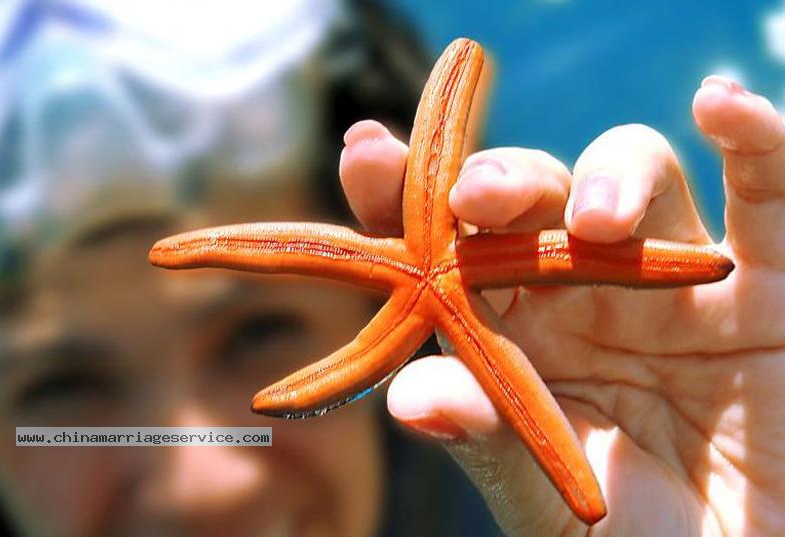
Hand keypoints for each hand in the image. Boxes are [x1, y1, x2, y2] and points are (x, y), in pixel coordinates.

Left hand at [338, 76, 784, 535]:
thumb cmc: (631, 536)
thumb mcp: (553, 503)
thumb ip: (494, 445)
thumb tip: (410, 398)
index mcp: (513, 330)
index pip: (446, 247)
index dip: (403, 196)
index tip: (365, 152)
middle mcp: (580, 288)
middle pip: (532, 197)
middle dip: (503, 181)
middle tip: (477, 196)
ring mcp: (669, 276)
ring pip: (631, 177)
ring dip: (610, 178)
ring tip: (599, 223)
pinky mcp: (765, 282)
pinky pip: (765, 195)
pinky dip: (754, 144)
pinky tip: (721, 108)